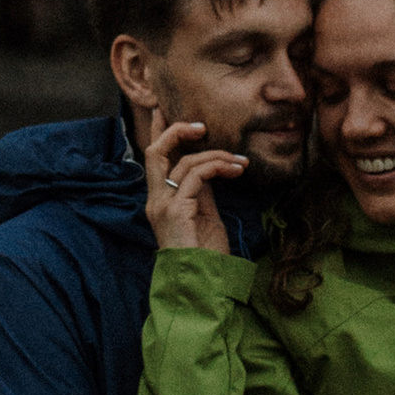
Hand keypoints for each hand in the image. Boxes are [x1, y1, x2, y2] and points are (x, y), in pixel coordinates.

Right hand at [137, 99, 246, 254]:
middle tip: (201, 125)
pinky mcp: (176, 211)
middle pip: (155, 151)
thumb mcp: (204, 215)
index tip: (165, 110)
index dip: (159, 132)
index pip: (155, 159)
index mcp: (160, 201)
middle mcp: (155, 200)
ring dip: (216, 154)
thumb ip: (202, 191)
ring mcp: (163, 205)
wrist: (202, 284)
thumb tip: (211, 167)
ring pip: (183, 161)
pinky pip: (196, 176)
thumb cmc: (205, 256)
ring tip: (239, 161)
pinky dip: (217, 166)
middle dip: (176, 131)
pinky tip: (235, 169)